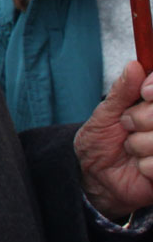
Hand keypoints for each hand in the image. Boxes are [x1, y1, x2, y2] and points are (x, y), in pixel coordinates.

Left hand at [75, 61, 152, 222]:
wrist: (97, 176)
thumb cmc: (102, 141)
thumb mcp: (106, 113)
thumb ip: (122, 91)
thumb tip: (134, 66)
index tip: (144, 93)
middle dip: (141, 119)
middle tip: (126, 125)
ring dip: (139, 145)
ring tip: (130, 148)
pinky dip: (144, 165)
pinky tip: (139, 166)